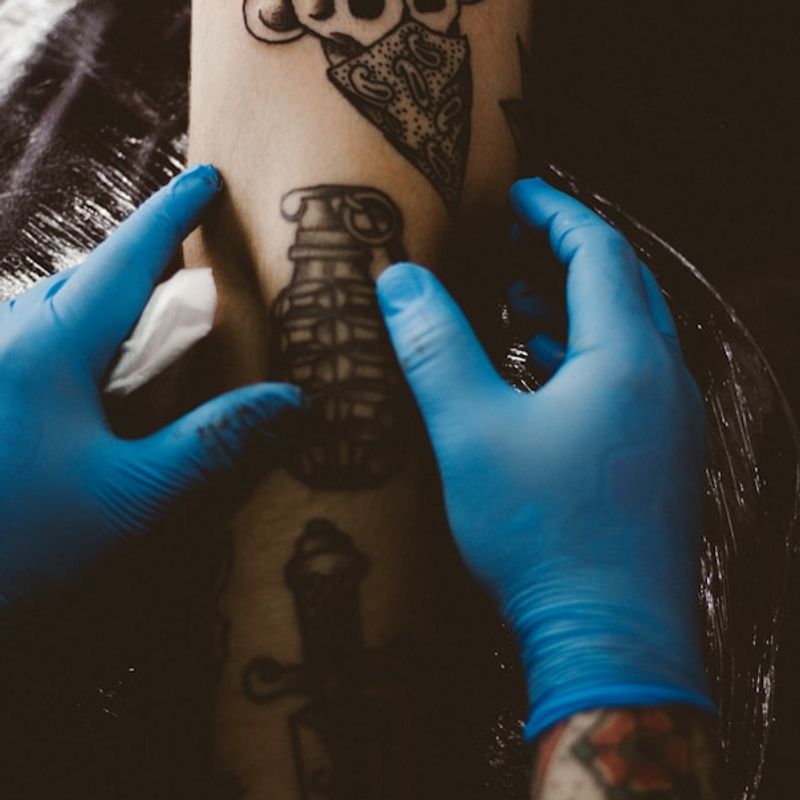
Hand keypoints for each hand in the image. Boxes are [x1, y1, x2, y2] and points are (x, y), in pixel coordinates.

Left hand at [0, 165, 302, 610]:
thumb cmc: (17, 545)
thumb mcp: (131, 497)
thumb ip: (212, 443)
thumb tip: (291, 402)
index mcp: (44, 351)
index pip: (123, 263)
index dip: (171, 217)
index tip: (206, 179)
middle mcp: (2, 343)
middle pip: (82, 279)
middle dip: (137, 261)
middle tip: (187, 260)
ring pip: (49, 310)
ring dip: (101, 302)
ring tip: (142, 319)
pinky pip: (27, 342)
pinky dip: (71, 338)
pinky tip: (87, 376)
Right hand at [376, 178, 713, 737]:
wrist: (609, 636)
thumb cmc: (542, 533)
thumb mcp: (470, 431)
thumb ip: (435, 348)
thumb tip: (400, 279)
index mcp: (627, 357)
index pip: (600, 252)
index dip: (555, 213)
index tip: (514, 194)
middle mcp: (661, 381)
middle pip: (621, 288)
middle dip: (566, 254)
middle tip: (511, 241)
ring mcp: (665, 424)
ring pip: (624, 337)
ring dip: (573, 308)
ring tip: (517, 299)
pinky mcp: (655, 460)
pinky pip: (623, 381)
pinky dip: (581, 358)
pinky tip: (539, 372)